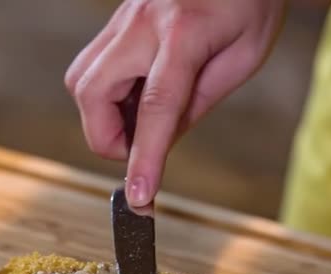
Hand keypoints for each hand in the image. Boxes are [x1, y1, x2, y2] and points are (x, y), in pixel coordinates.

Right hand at [65, 0, 284, 206]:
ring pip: (81, 79)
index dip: (144, 157)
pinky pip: (92, 65)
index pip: (156, 105)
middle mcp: (142, 22)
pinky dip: (105, 94)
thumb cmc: (250, 2)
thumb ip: (197, 103)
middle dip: (107, 135)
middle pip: (93, 92)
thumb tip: (159, 142)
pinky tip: (135, 94)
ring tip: (139, 118)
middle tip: (139, 146)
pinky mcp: (117, 20)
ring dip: (101, 114)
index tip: (139, 196)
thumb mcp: (241, 58)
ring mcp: (123, 18)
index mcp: (184, 33)